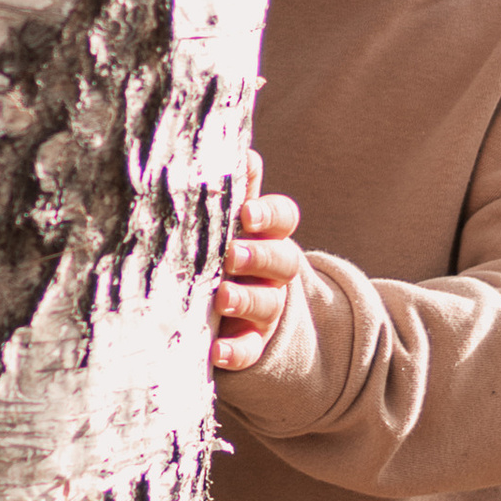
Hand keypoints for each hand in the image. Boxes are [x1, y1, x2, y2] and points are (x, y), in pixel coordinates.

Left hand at [213, 169, 300, 371]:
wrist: (238, 315)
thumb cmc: (228, 254)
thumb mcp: (233, 224)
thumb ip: (236, 190)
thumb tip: (241, 149)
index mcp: (270, 236)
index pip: (284, 218)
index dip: (269, 215)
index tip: (247, 213)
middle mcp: (273, 273)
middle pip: (282, 260)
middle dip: (258, 256)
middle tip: (232, 254)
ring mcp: (266, 310)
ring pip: (267, 304)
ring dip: (246, 299)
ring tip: (222, 297)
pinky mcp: (251, 344)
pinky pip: (249, 350)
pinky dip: (235, 351)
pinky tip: (217, 351)